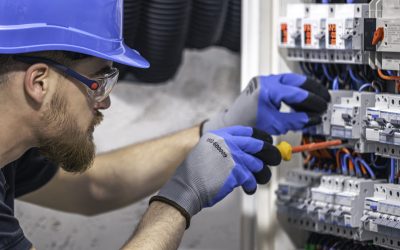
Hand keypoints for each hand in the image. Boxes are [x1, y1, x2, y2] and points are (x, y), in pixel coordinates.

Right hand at [150, 126, 280, 227]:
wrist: (186, 187)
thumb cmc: (195, 173)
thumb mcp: (206, 150)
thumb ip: (224, 147)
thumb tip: (247, 150)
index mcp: (219, 135)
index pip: (247, 131)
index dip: (261, 137)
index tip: (267, 142)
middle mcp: (227, 143)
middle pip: (258, 145)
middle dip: (270, 153)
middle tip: (275, 159)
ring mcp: (232, 157)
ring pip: (258, 164)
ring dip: (260, 174)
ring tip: (255, 180)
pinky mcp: (236, 173)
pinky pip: (251, 179)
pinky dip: (251, 186)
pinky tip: (247, 189)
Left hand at [202, 73, 329, 134]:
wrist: (232, 123)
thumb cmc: (247, 124)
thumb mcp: (275, 124)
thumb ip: (296, 120)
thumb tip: (313, 118)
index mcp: (267, 89)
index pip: (296, 93)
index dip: (312, 101)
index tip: (322, 108)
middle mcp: (266, 81)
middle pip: (297, 80)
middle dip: (313, 90)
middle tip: (325, 99)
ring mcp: (265, 80)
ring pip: (292, 80)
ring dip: (305, 90)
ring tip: (316, 102)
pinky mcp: (265, 84)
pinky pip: (285, 84)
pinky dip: (295, 92)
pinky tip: (302, 102)